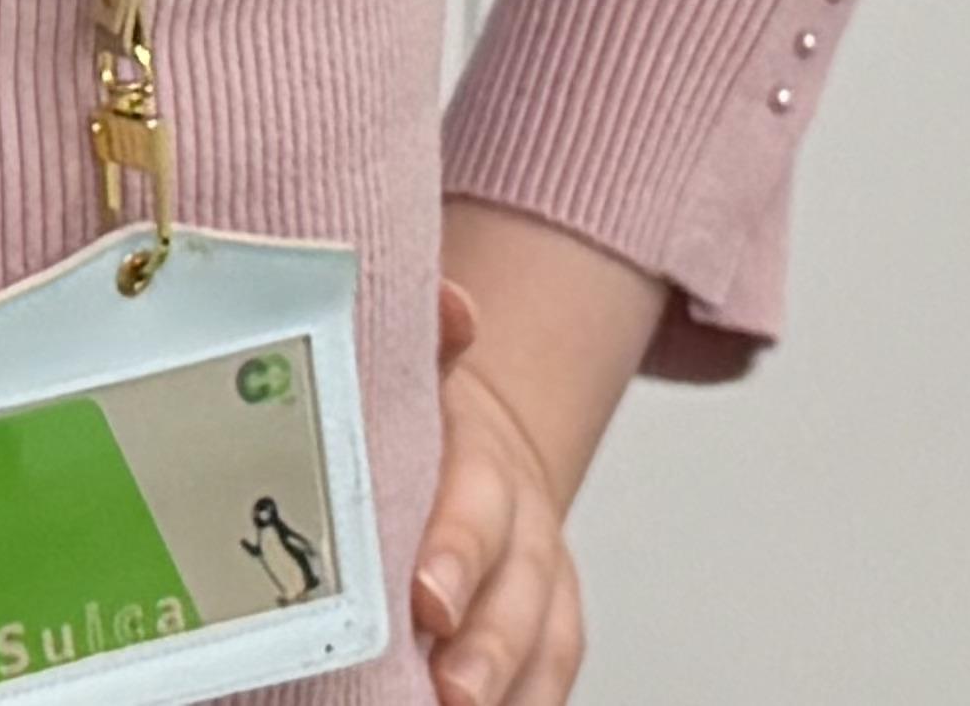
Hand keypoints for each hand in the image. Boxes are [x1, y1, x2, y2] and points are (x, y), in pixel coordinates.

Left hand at [411, 275, 588, 705]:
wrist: (482, 437)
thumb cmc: (425, 417)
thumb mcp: (417, 368)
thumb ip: (430, 337)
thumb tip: (453, 304)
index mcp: (480, 458)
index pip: (476, 503)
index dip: (456, 553)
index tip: (425, 600)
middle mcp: (524, 523)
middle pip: (516, 589)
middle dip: (485, 644)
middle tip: (448, 689)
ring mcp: (542, 578)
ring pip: (541, 640)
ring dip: (508, 682)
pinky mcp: (549, 625)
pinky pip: (552, 670)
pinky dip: (532, 697)